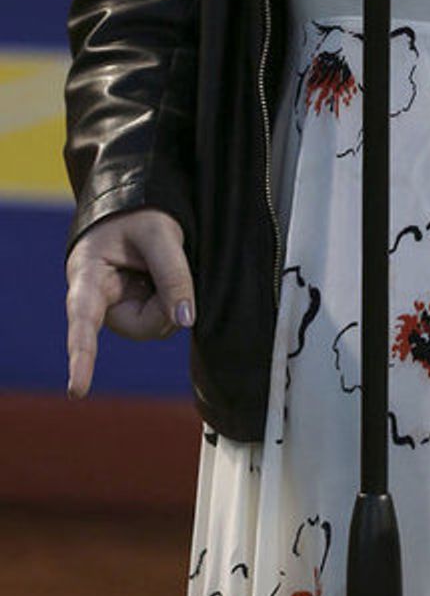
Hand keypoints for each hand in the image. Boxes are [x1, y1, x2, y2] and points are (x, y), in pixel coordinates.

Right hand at [66, 208, 193, 398]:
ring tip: (159, 263)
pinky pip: (163, 318)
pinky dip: (173, 299)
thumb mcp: (160, 233)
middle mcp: (98, 300)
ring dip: (170, 299)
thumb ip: (173, 274)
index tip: (77, 390)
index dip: (82, 356)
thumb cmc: (139, 212)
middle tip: (167, 261)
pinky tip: (160, 276)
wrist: (137, 206)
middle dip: (165, 302)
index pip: (83, 320)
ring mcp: (117, 308)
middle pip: (140, 325)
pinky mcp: (134, 310)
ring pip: (156, 325)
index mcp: (87, 275)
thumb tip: (186, 321)